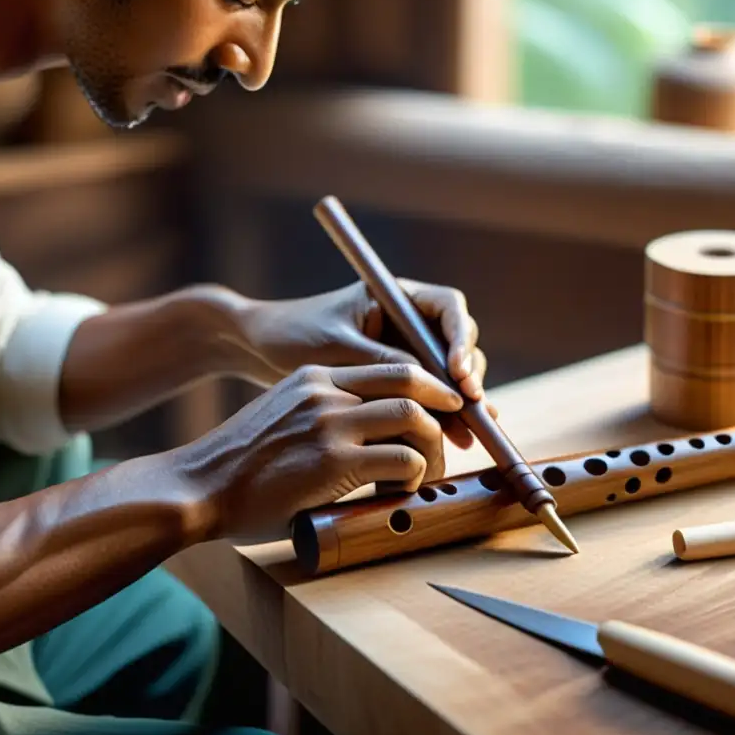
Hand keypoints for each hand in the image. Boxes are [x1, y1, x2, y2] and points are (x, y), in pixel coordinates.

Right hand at [174, 363, 463, 544]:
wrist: (196, 487)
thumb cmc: (239, 467)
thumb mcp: (282, 420)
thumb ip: (322, 417)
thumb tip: (366, 440)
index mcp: (315, 378)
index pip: (391, 368)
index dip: (427, 389)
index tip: (443, 411)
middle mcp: (326, 392)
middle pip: (412, 383)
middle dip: (444, 411)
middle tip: (451, 442)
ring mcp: (331, 424)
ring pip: (416, 420)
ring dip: (434, 450)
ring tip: (426, 475)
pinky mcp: (334, 462)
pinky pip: (403, 461)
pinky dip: (414, 478)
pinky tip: (399, 493)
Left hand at [237, 280, 494, 448]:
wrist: (261, 349)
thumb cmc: (294, 336)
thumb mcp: (339, 349)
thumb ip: (385, 363)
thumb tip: (433, 383)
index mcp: (397, 296)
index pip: (449, 308)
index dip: (461, 340)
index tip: (457, 373)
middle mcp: (409, 320)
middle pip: (459, 342)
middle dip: (470, 376)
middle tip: (473, 409)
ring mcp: (406, 349)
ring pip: (451, 372)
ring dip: (463, 400)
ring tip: (469, 433)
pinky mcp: (398, 379)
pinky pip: (430, 394)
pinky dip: (443, 414)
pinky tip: (455, 439)